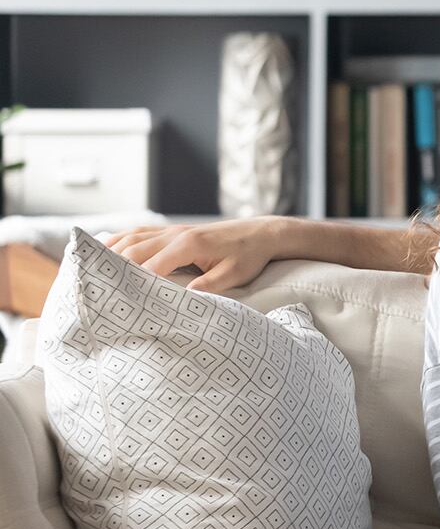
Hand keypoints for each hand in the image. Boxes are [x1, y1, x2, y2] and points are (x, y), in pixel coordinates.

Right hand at [104, 218, 283, 292]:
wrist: (259, 234)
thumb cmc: (248, 256)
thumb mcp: (235, 274)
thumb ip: (211, 285)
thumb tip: (187, 297)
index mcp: (190, 244)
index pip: (153, 264)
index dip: (135, 281)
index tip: (120, 299)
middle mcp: (175, 233)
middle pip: (134, 249)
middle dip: (113, 268)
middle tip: (95, 287)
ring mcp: (171, 229)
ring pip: (131, 237)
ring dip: (110, 252)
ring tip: (91, 270)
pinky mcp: (171, 229)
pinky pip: (138, 232)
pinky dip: (118, 240)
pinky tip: (105, 249)